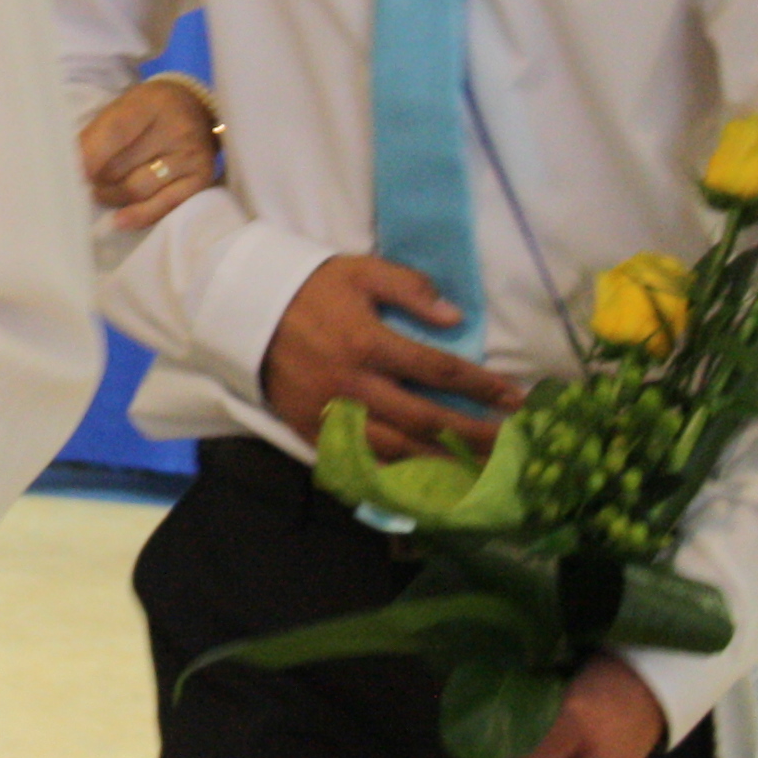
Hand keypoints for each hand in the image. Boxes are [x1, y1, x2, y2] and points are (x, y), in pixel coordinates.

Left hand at [81, 78, 222, 229]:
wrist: (195, 108)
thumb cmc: (147, 111)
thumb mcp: (122, 107)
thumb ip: (96, 135)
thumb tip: (69, 169)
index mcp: (151, 103)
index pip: (113, 133)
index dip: (87, 158)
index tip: (67, 175)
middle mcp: (176, 128)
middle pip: (120, 167)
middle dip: (95, 180)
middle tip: (83, 183)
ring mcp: (192, 156)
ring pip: (137, 189)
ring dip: (111, 197)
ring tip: (101, 193)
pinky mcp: (201, 180)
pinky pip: (164, 206)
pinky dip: (138, 216)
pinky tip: (120, 219)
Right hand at [260, 254, 517, 461]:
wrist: (243, 310)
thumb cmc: (309, 288)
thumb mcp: (359, 271)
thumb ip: (408, 288)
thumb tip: (455, 318)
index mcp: (369, 342)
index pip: (438, 370)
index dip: (481, 386)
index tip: (514, 398)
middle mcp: (354, 385)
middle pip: (425, 420)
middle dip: (473, 435)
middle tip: (510, 446)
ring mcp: (332, 414)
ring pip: (396, 451)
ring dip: (441, 465)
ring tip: (478, 474)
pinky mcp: (312, 431)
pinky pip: (358, 463)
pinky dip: (392, 478)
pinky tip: (422, 486)